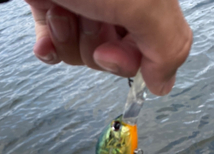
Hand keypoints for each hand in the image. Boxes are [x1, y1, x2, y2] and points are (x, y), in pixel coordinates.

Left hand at [26, 0, 192, 95]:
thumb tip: (164, 84)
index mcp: (149, 0)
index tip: (111, 51)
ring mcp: (85, 5)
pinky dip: (50, 48)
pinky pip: (55, 46)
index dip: (129, 61)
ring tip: (64, 8)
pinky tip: (46, 38)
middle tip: (91, 19)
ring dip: (70, 41)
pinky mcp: (54, 5)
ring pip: (83, 54)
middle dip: (97, 48)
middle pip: (115, 56)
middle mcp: (119, 3)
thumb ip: (167, 46)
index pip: (153, 50)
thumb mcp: (144, 4)